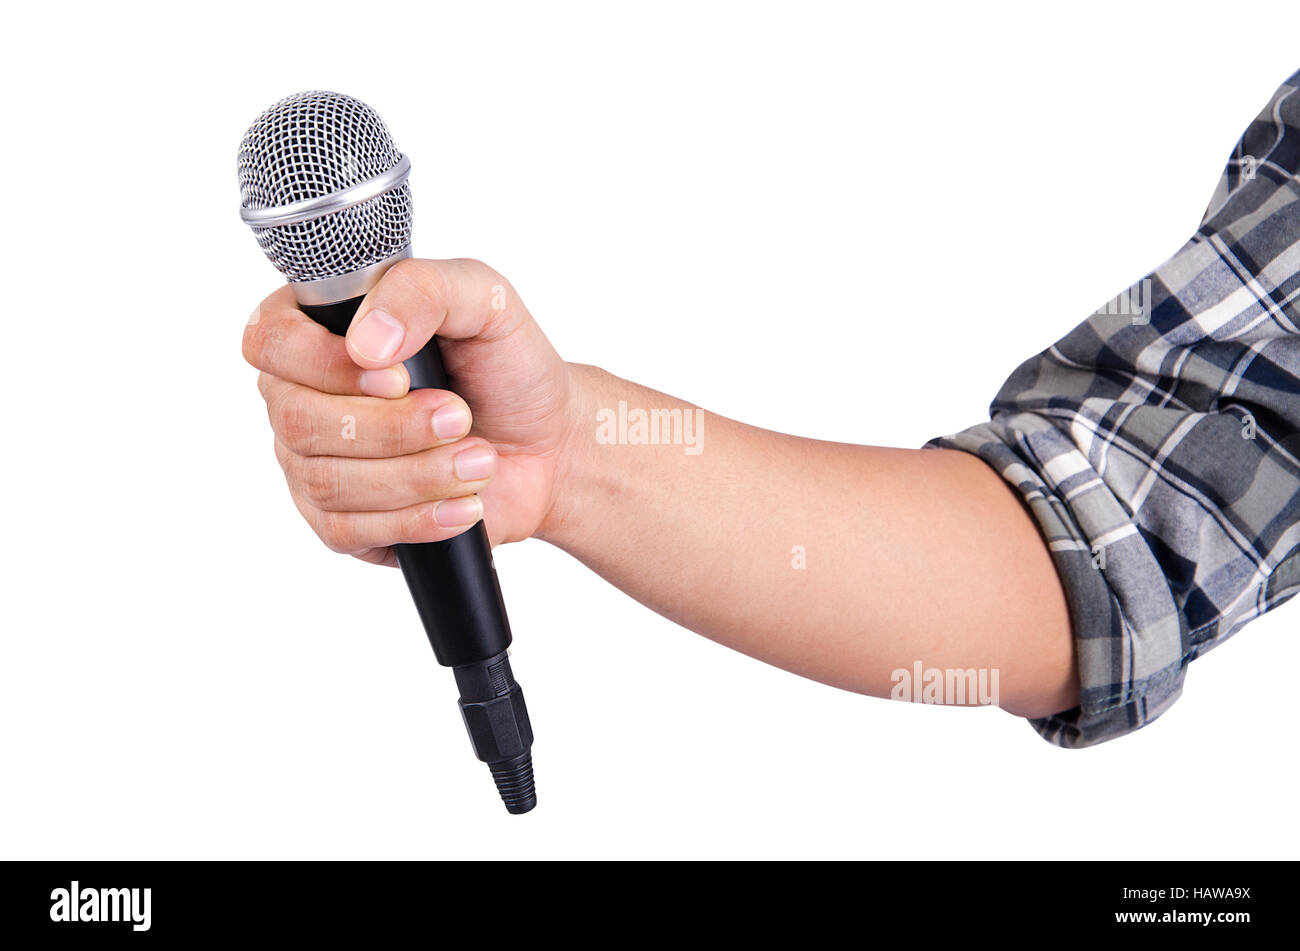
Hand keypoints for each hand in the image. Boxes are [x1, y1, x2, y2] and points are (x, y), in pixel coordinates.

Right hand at [242, 258, 580, 565]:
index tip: (399, 376)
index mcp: (320, 328)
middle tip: (460, 418)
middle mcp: (303, 395)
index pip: (270, 340)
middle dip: (392, 427)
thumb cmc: (507, 366)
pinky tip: (464, 505)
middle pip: (299, 420)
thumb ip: (422, 290)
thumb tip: (365, 340)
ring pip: (328, 480)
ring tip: (480, 461)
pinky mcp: (342, 522)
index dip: (324, 363)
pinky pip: (348, 531)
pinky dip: (415, 520)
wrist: (549, 442)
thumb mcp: (484, 300)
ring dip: (417, 474)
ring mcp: (315, 462)